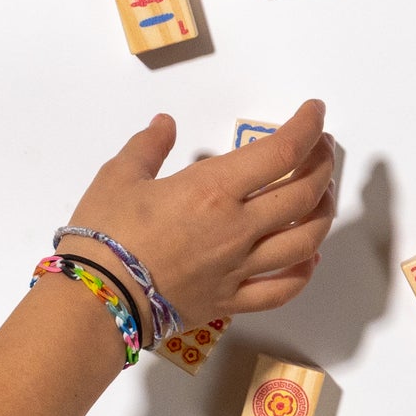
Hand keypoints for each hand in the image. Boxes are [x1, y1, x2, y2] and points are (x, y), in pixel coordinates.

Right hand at [63, 101, 334, 331]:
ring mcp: (239, 269)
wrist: (94, 303)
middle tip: (321, 149)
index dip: (307, 127)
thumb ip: (147, 146)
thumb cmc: (103, 235)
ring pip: (304, 242)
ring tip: (321, 197)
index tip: (315, 112)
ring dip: (322, 215)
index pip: (281, 152)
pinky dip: (303, 272)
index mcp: (215, 190)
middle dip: (322, 165)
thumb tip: (164, 124)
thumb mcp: (118, 176)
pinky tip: (309, 258)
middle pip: (304, 194)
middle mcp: (239, 228)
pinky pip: (281, 290)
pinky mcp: (231, 302)